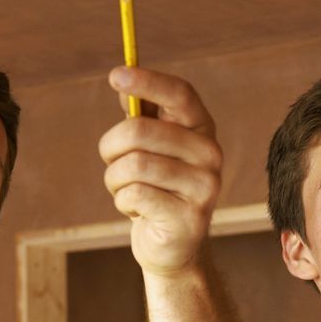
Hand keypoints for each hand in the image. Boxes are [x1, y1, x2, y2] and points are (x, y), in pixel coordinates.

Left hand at [100, 66, 222, 275]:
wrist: (172, 245)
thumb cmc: (156, 187)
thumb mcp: (149, 147)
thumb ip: (141, 114)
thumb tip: (123, 81)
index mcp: (201, 128)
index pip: (179, 94)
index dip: (147, 81)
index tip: (115, 76)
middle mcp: (210, 154)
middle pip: (140, 131)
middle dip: (110, 147)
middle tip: (111, 161)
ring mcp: (204, 187)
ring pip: (133, 166)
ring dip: (115, 180)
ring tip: (125, 190)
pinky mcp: (189, 218)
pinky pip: (135, 195)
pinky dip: (123, 202)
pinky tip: (136, 210)